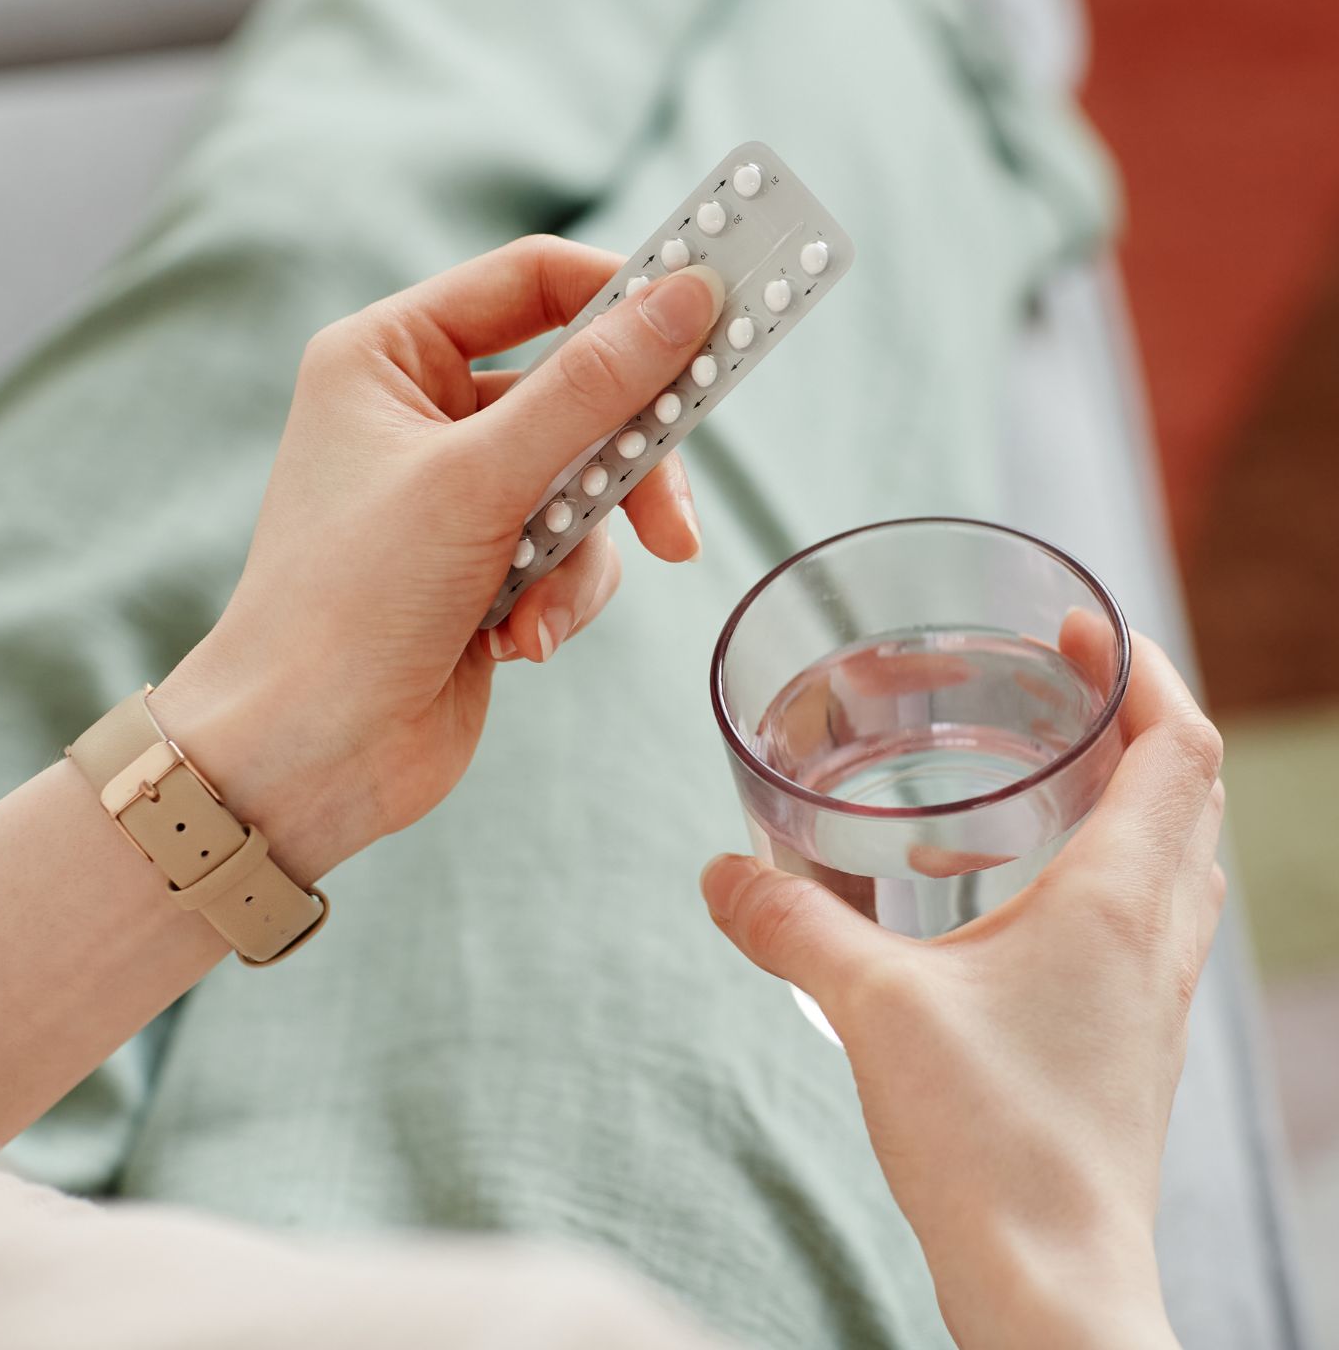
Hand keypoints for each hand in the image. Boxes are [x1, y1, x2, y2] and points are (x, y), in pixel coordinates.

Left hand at [153, 236, 723, 882]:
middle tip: (673, 521)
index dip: (626, 294)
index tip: (712, 317)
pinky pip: (574, 555)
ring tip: (539, 614)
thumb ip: (592, 389)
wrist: (309, 756)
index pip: (534, 281)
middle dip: (625, 466)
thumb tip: (687, 298)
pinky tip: (519, 645)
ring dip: (581, 559)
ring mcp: (460, 495)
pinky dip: (562, 601)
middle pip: (581, 393)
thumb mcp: (479, 479)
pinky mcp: (490, 566)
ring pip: (590, 485)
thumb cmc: (352, 600)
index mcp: (390, 356)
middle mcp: (425, 413)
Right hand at [701, 621, 1224, 1349]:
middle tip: (1059, 685)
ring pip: (1178, 854)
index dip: (1142, 670)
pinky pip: (1149, 915)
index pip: (1178, 746)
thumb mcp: (873, 1008)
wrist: (1051, 1279)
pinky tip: (1026, 890)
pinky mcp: (1131, 1035)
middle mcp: (1156, 934)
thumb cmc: (991, 1140)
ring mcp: (1154, 990)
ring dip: (1134, 792)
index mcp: (1118, 899)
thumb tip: (721, 875)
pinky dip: (1113, 866)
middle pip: (1188, 790)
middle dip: (1138, 718)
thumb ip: (792, 926)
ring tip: (1049, 768)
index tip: (1078, 631)